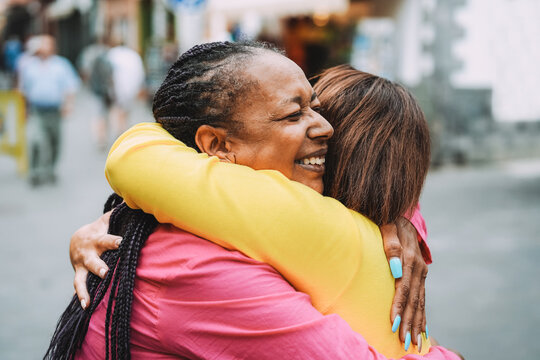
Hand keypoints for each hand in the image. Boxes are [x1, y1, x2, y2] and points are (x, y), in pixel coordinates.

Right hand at [70, 211, 120, 308]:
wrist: (77, 239)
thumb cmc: (102, 229)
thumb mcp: (110, 219)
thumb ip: (122, 212)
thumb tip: (138, 199)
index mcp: (98, 239)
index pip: (107, 240)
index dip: (114, 241)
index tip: (122, 243)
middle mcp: (88, 254)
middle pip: (93, 261)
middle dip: (99, 267)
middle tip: (106, 272)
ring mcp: (82, 266)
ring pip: (82, 278)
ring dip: (85, 289)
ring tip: (89, 301)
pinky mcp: (79, 276)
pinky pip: (79, 288)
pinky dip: (81, 297)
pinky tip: (86, 308)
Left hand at [380, 218, 427, 350]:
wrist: (401, 217)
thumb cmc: (388, 222)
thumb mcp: (387, 227)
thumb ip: (391, 245)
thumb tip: (396, 269)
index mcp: (411, 258)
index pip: (404, 287)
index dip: (399, 306)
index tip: (394, 323)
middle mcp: (419, 268)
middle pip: (414, 299)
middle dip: (409, 322)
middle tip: (404, 341)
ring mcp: (421, 273)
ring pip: (420, 302)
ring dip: (417, 323)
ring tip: (413, 343)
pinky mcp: (421, 277)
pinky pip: (423, 300)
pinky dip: (423, 317)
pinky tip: (422, 332)